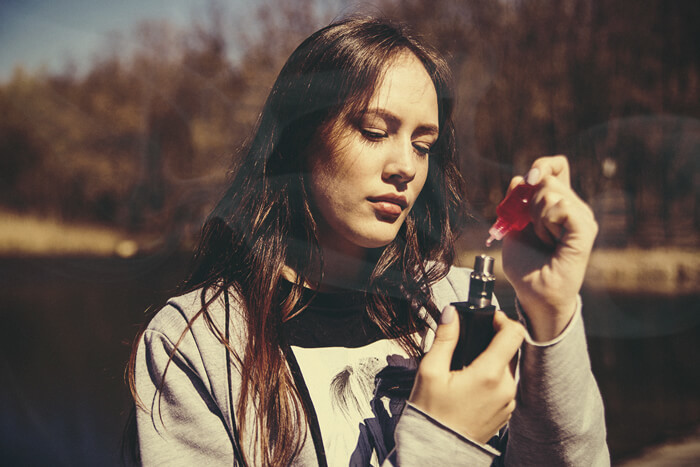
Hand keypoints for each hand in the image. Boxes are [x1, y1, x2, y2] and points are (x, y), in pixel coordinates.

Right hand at [409, 307, 524, 443]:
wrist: (436, 449)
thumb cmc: (431, 412)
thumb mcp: (430, 371)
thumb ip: (445, 338)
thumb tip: (451, 312)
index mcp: (489, 374)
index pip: (514, 333)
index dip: (503, 319)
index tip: (489, 317)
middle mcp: (505, 388)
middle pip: (511, 349)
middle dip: (494, 340)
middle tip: (471, 339)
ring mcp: (508, 402)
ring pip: (509, 367)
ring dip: (494, 358)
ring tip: (469, 362)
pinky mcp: (506, 412)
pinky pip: (506, 385)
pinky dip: (494, 377)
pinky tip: (473, 381)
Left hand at [502, 155, 597, 340]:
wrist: (534, 294)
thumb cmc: (526, 264)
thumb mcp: (514, 225)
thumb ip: (517, 200)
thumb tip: (522, 178)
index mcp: (558, 203)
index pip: (557, 166)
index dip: (541, 165)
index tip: (526, 181)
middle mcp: (574, 207)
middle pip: (547, 178)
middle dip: (529, 202)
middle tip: (534, 231)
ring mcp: (582, 217)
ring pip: (551, 192)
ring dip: (536, 217)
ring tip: (543, 240)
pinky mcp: (586, 229)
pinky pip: (562, 207)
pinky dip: (547, 221)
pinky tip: (550, 240)